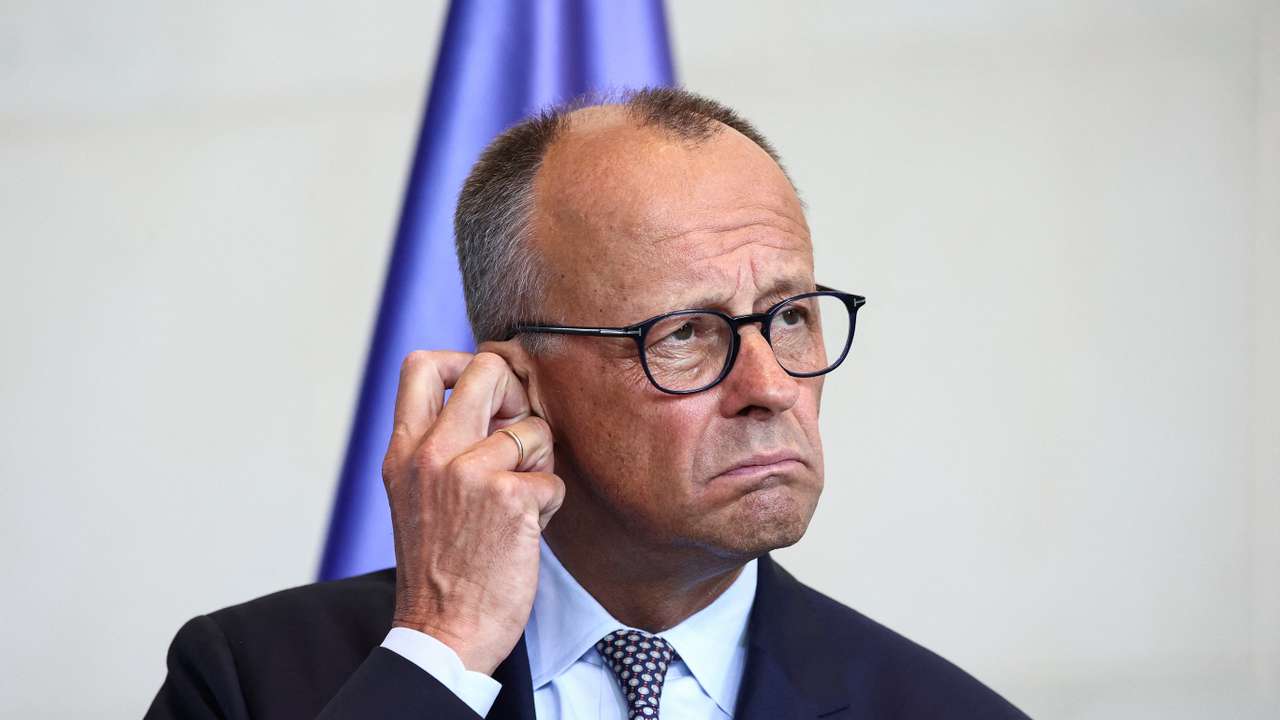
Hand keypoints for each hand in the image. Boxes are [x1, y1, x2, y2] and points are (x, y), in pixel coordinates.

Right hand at [382, 349, 563, 674]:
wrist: (443, 633)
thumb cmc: (440, 569)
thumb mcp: (416, 495)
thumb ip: (440, 446)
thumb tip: (495, 402)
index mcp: (403, 451)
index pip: (420, 366)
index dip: (463, 364)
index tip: (485, 395)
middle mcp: (431, 454)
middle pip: (488, 369)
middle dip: (516, 395)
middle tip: (517, 435)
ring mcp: (470, 473)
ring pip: (534, 428)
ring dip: (539, 463)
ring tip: (519, 502)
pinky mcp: (510, 499)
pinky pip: (553, 477)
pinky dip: (550, 504)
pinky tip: (527, 532)